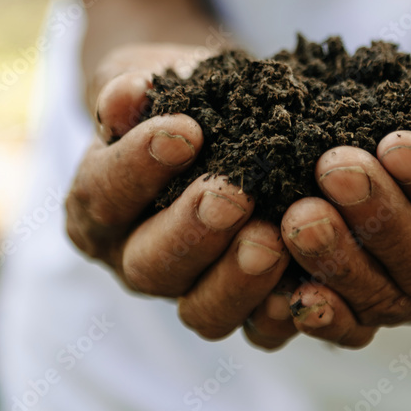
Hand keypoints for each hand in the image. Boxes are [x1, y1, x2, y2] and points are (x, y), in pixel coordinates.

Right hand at [65, 43, 290, 340]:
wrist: (220, 121)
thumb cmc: (179, 99)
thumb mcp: (151, 79)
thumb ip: (132, 88)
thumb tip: (126, 94)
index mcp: (98, 204)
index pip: (104, 193)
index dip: (138, 167)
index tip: (184, 131)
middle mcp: (134, 258)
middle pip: (149, 264)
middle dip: (192, 231)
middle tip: (232, 196)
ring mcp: (187, 291)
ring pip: (201, 310)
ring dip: (237, 280)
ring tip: (273, 239)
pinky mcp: (241, 309)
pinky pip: (258, 331)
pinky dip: (282, 312)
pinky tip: (311, 283)